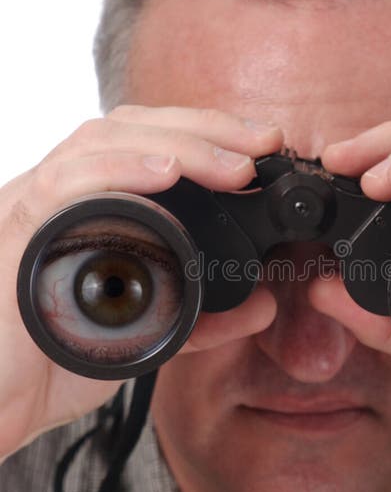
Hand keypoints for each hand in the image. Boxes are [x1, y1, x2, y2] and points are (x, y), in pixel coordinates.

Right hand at [0, 105, 281, 460]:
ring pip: (100, 143)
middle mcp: (58, 197)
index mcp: (87, 206)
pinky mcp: (15, 237)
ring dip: (176, 146)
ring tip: (233, 164)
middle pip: (128, 127)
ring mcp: (33, 210)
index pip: (145, 143)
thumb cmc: (52, 364)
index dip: (204, 133)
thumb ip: (201, 319)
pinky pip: (63, 188)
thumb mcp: (144, 336)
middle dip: (204, 127)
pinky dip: (117, 172)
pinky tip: (164, 173)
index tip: (263, 145)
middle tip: (264, 141)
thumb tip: (263, 305)